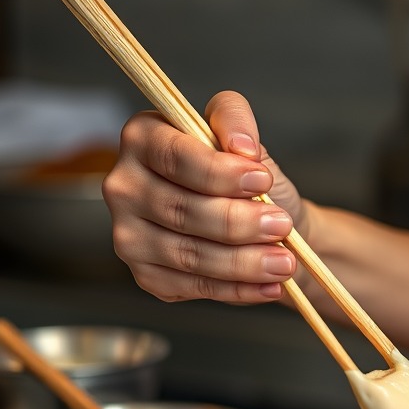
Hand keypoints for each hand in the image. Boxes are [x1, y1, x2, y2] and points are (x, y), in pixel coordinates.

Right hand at [102, 90, 303, 303]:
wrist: (261, 225)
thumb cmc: (248, 180)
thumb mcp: (246, 140)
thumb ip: (235, 120)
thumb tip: (241, 146)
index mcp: (142, 140)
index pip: (173, 157)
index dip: (219, 172)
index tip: (262, 180)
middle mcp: (125, 187)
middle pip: (181, 210)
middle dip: (238, 222)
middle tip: (281, 225)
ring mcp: (129, 235)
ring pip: (188, 254)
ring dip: (242, 262)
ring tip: (283, 262)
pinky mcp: (146, 275)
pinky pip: (193, 286)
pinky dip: (236, 288)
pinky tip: (268, 286)